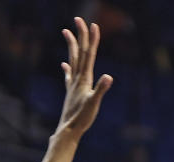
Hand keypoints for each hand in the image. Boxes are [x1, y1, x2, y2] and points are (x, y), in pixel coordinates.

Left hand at [57, 17, 112, 137]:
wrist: (67, 131)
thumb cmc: (82, 119)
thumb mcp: (94, 104)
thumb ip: (101, 89)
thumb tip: (109, 77)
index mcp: (84, 79)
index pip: (88, 55)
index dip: (92, 39)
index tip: (94, 25)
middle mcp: (77, 79)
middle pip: (79, 52)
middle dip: (80, 35)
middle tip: (78, 19)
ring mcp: (72, 85)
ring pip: (72, 60)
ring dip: (71, 45)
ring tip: (66, 32)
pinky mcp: (70, 93)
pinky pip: (68, 76)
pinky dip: (67, 68)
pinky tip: (64, 65)